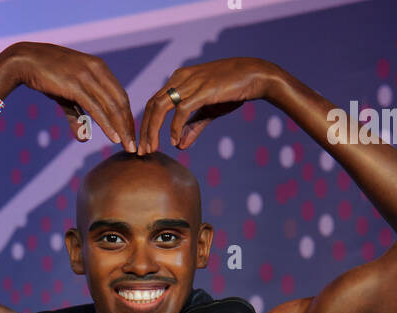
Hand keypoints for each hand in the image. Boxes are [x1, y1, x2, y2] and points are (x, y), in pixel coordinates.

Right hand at [0, 42, 135, 151]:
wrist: (25, 61)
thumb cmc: (46, 76)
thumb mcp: (65, 97)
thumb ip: (77, 117)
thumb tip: (84, 138)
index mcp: (99, 68)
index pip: (120, 95)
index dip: (127, 116)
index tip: (131, 135)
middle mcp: (97, 69)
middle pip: (121, 101)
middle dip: (129, 125)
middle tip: (135, 146)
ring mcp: (87, 76)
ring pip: (111, 106)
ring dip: (122, 129)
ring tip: (128, 147)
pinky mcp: (77, 85)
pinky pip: (97, 108)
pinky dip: (108, 125)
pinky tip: (115, 138)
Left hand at [137, 57, 280, 153]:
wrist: (255, 76)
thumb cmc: (232, 91)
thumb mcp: (208, 111)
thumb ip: (192, 127)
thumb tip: (178, 146)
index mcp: (179, 80)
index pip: (153, 103)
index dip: (145, 125)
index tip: (143, 145)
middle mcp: (180, 78)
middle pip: (152, 105)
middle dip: (144, 130)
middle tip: (141, 152)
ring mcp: (190, 82)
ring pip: (161, 106)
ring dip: (153, 130)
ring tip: (152, 149)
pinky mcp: (202, 90)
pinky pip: (181, 110)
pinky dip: (174, 126)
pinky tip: (172, 141)